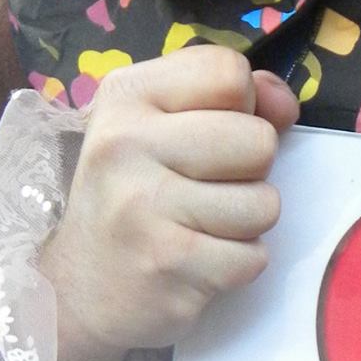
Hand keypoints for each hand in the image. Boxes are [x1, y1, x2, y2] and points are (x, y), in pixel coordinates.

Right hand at [39, 45, 298, 360]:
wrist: (76, 289)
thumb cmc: (131, 197)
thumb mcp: (158, 127)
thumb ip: (226, 99)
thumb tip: (283, 102)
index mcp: (126, 95)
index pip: (228, 72)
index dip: (243, 104)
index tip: (214, 133)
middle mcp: (127, 142)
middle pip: (259, 140)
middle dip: (249, 171)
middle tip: (204, 189)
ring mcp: (145, 204)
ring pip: (264, 204)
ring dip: (245, 223)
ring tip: (199, 227)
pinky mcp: (169, 262)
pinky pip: (253, 256)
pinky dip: (235, 264)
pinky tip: (196, 261)